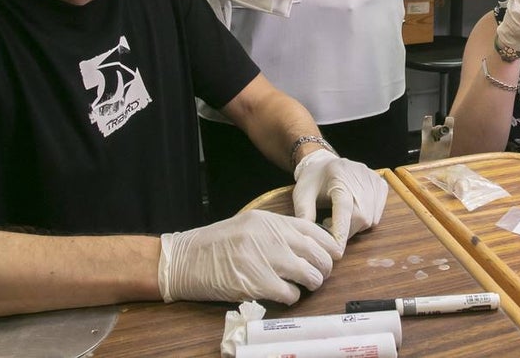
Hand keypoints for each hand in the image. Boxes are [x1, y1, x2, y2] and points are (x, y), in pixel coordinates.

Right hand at [157, 209, 337, 304]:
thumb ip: (276, 230)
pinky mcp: (258, 284)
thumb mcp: (249, 225)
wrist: (185, 259)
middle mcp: (272, 237)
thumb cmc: (215, 243)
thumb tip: (306, 243)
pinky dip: (292, 297)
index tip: (334, 254)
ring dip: (312, 283)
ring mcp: (266, 260)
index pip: (314, 230)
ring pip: (310, 274)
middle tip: (319, 274)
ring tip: (305, 286)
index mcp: (271, 221)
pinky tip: (284, 295)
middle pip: (317, 253)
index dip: (329, 244)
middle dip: (324, 267)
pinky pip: (291, 294)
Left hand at [292, 150, 386, 250]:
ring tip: (340, 218)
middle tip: (330, 226)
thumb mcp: (302, 195)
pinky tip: (353, 212)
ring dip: (355, 226)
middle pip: (360, 216)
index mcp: (338, 176)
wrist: (323, 160)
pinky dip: (366, 219)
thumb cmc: (312, 180)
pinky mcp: (381, 184)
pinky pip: (377, 213)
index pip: (344, 208)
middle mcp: (360, 175)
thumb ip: (305, 215)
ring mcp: (373, 179)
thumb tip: (309, 240)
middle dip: (346, 230)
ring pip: (370, 218)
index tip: (336, 250)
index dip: (341, 231)